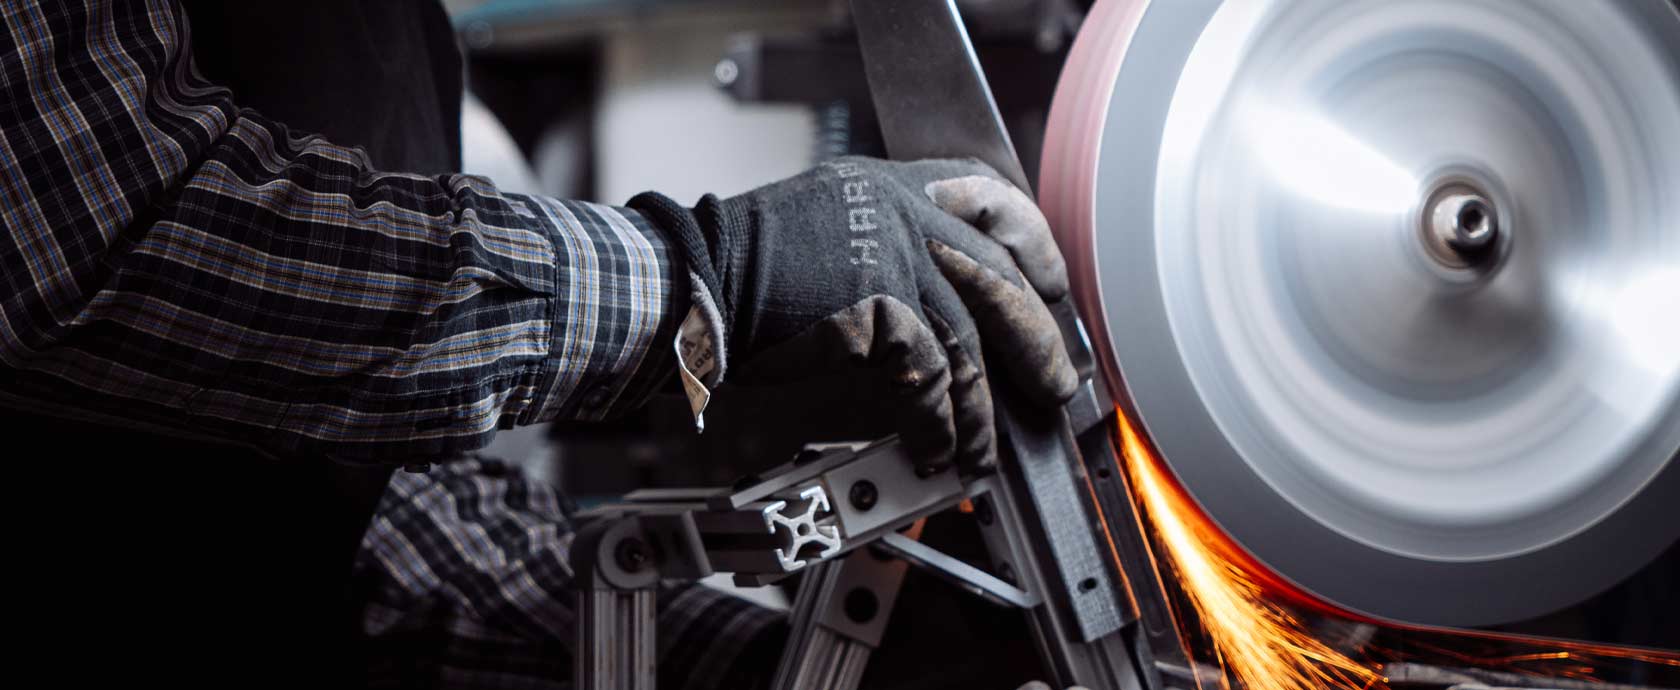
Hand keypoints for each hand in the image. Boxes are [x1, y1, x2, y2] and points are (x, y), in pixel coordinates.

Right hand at [632, 157, 1075, 472]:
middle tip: (1055, 382)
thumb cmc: (733, 273)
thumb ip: (879, 251)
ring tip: (983, 449)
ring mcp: (889, 254)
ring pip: (969, 336)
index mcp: (885, 186)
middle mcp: (896, 210)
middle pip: (997, 273)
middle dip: (1035, 337)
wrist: (686, 285)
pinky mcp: (877, 304)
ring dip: (982, 406)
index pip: (984, 194)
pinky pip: (930, 376)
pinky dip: (937, 422)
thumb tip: (932, 314)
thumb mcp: (820, 235)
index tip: (1051, 280)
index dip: (1030, 241)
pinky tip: (933, 449)